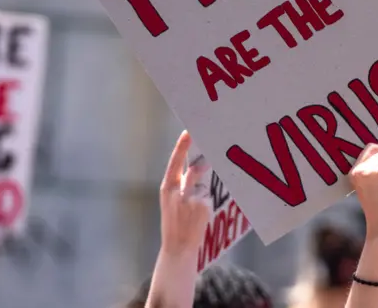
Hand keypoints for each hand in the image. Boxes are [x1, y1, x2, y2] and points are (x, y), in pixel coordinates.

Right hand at [159, 131, 210, 255]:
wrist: (177, 247)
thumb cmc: (176, 221)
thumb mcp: (173, 199)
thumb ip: (184, 183)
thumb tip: (200, 165)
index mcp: (166, 187)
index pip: (174, 161)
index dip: (182, 146)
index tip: (188, 131)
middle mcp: (177, 191)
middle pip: (193, 168)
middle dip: (202, 157)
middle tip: (211, 141)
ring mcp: (190, 199)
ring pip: (204, 183)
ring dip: (207, 182)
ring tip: (207, 183)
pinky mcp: (203, 207)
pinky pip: (210, 196)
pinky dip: (210, 199)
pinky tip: (206, 209)